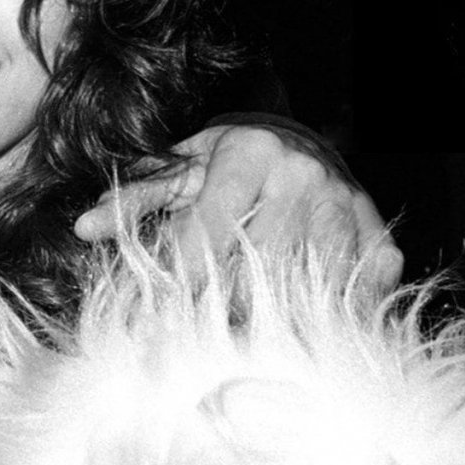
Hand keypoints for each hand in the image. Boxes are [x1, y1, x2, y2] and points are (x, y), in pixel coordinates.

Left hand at [74, 124, 402, 290]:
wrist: (304, 145)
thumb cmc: (231, 164)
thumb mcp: (183, 169)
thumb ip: (137, 198)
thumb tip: (84, 228)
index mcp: (250, 153)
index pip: (209, 230)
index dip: (180, 277)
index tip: (161, 309)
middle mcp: (303, 175)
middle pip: (256, 266)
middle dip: (224, 301)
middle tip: (206, 318)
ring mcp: (348, 208)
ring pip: (305, 285)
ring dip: (274, 313)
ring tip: (251, 319)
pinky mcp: (380, 238)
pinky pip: (357, 294)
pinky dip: (331, 314)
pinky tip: (305, 314)